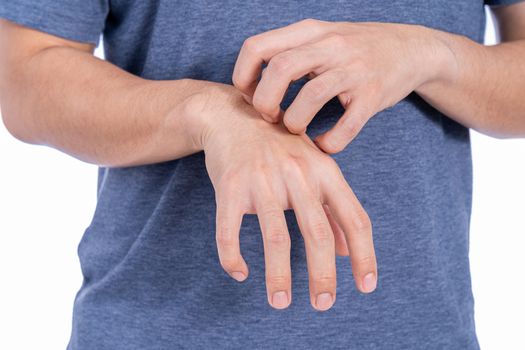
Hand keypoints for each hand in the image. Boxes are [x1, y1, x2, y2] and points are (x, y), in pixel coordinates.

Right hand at [181, 83, 376, 310]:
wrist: (232, 115)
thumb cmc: (279, 147)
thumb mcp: (315, 168)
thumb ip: (333, 208)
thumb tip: (347, 253)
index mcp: (325, 171)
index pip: (354, 218)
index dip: (364, 255)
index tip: (366, 287)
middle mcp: (297, 174)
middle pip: (317, 232)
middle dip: (323, 274)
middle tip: (324, 304)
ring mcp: (262, 180)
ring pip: (275, 236)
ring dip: (279, 275)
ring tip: (281, 302)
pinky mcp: (230, 186)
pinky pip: (229, 229)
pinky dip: (232, 256)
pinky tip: (239, 273)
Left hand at [232, 19, 453, 152]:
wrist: (411, 49)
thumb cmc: (355, 49)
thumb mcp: (320, 37)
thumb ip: (288, 52)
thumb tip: (249, 85)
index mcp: (310, 31)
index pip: (258, 47)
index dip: (244, 76)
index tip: (249, 95)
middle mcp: (331, 46)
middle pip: (280, 69)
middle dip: (264, 101)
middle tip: (270, 116)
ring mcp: (354, 70)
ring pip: (311, 96)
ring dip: (294, 121)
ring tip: (295, 128)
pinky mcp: (374, 95)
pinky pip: (346, 126)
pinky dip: (329, 142)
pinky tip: (323, 144)